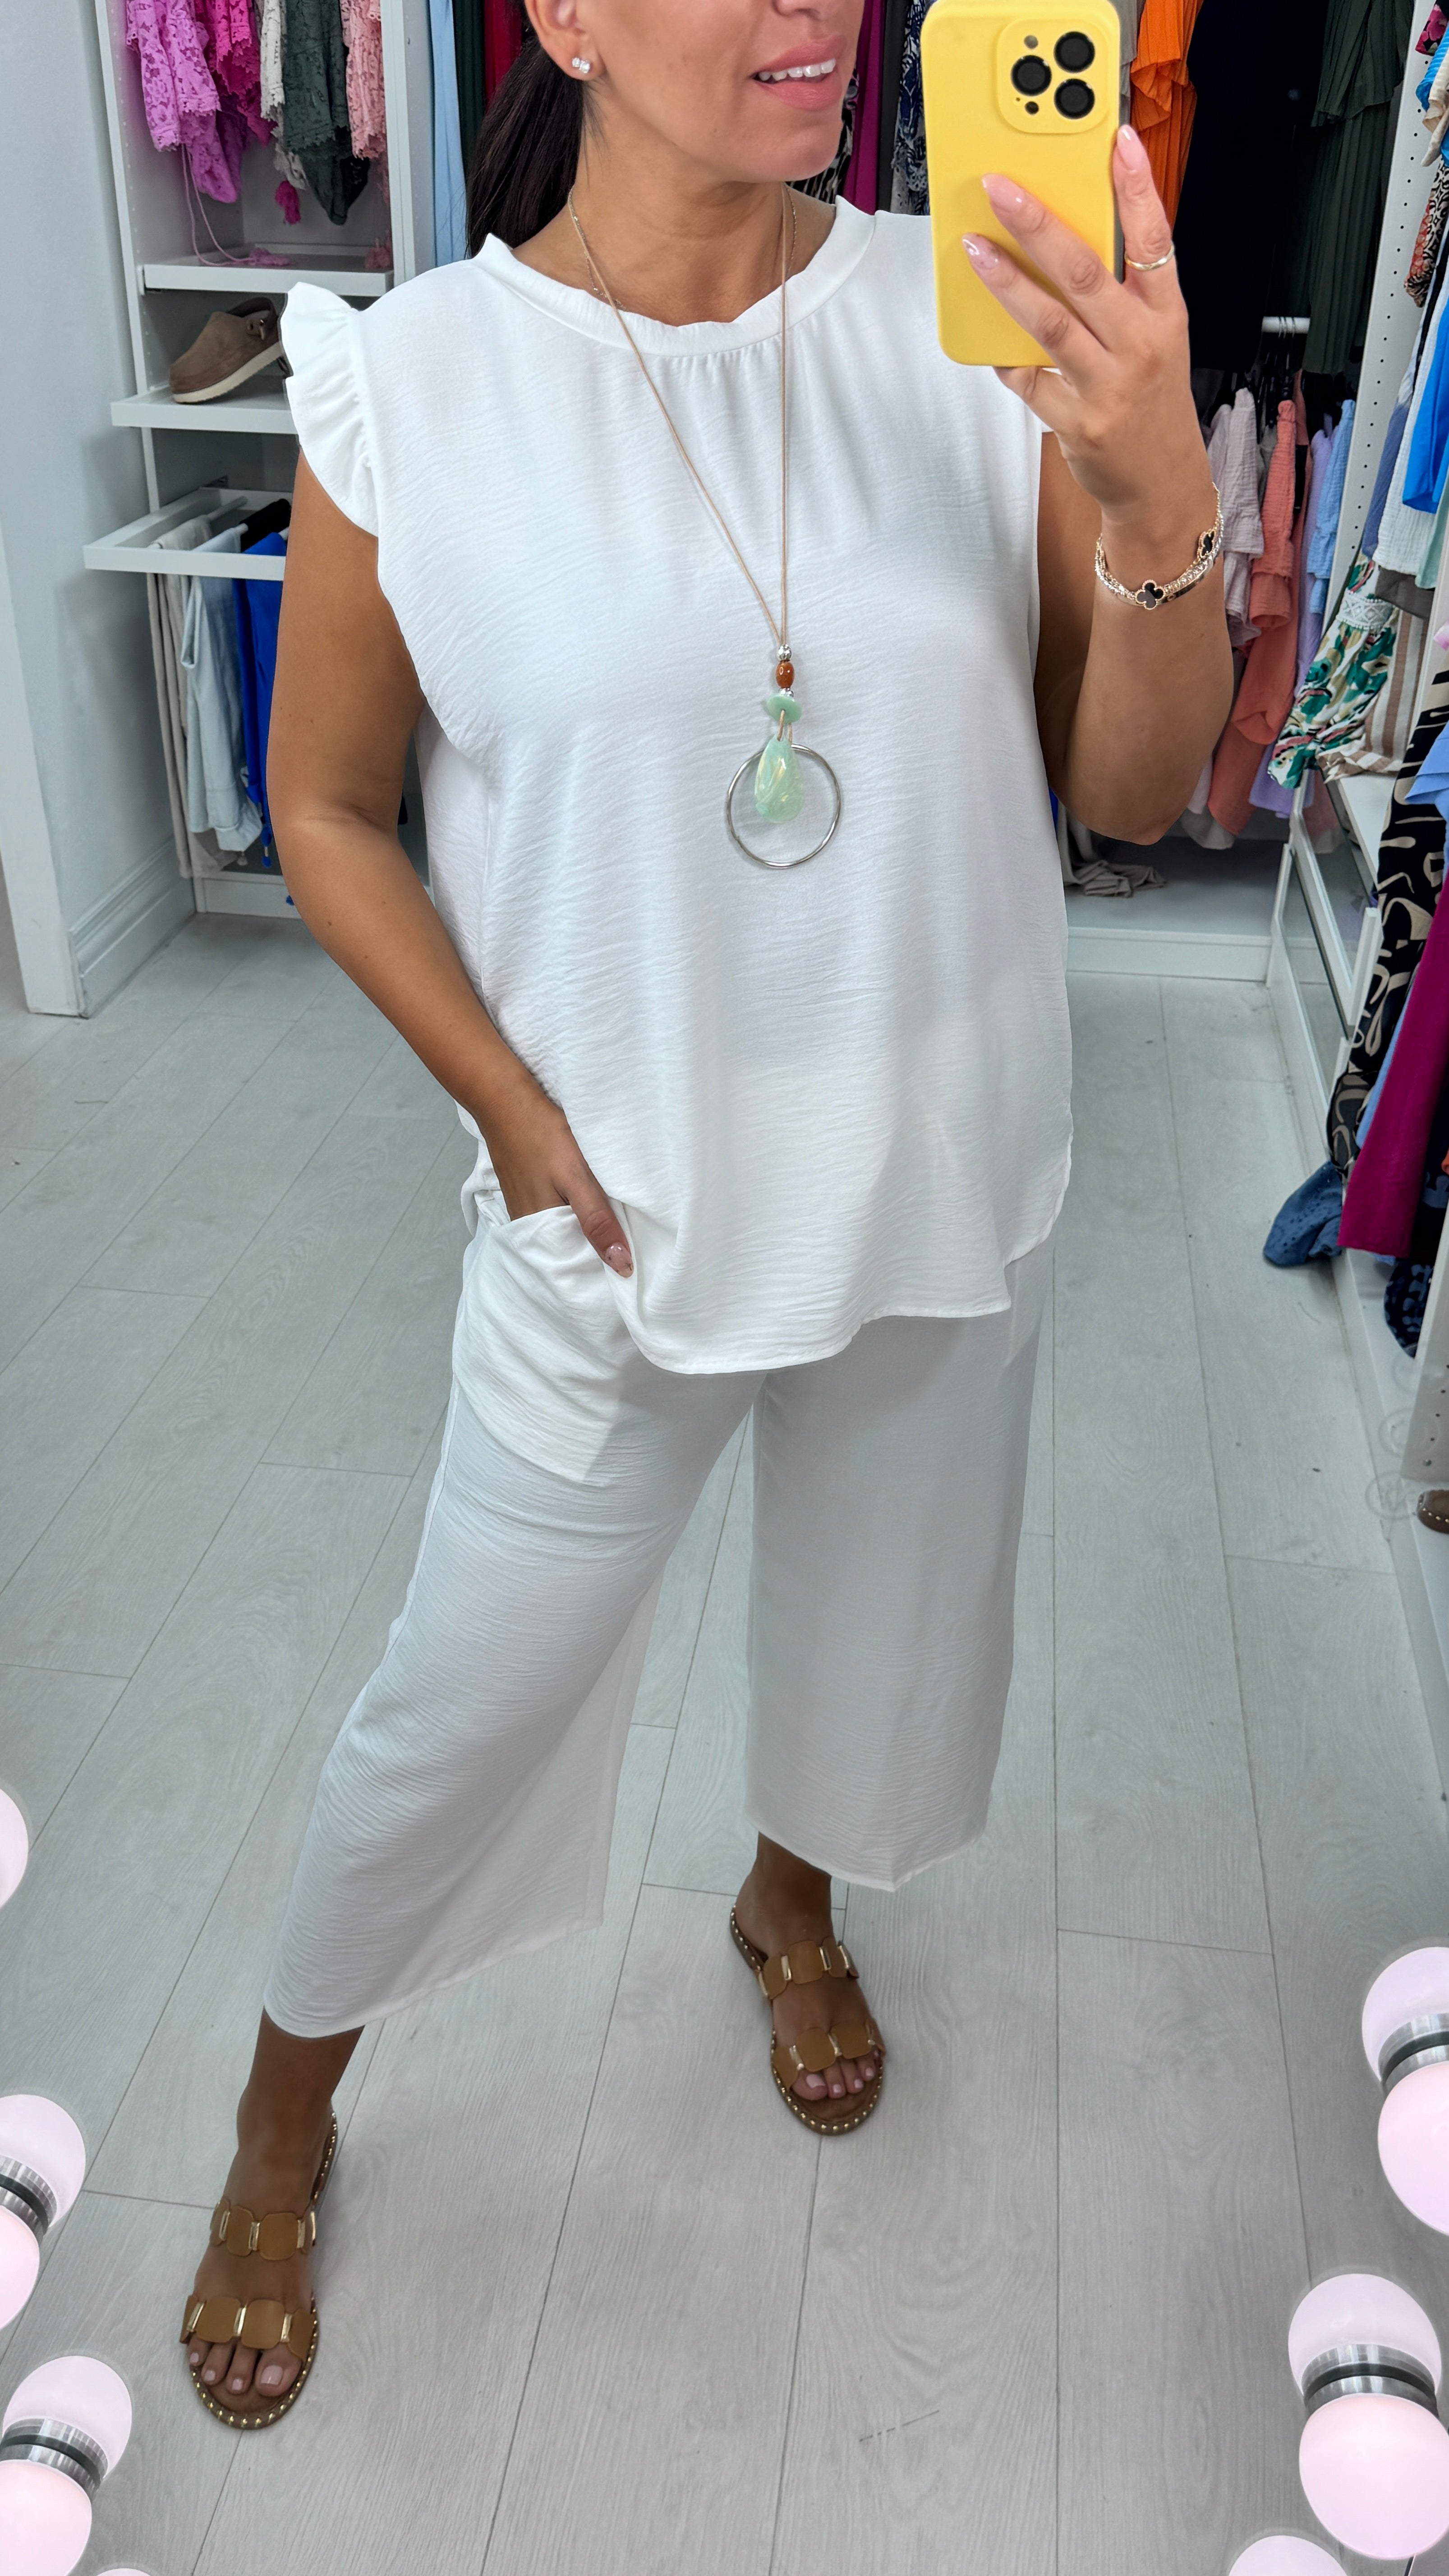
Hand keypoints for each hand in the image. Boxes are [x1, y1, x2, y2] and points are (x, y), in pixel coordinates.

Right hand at [482, 1072, 633, 1275]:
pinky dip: (572, 1216)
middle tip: (632, 1250)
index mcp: (541, 1233)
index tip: (632, 1271)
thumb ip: (597, 1221)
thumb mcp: (577, 1178)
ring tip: (616, 1231)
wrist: (507, 1102)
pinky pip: (553, 1217)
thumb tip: (622, 1267)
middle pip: (570, 1253)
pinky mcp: (525, 1196)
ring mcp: (524, 1212)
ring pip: (563, 1234)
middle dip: (596, 1254)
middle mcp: (528, 1230)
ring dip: (586, 1234)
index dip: (604, 1271)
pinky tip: (588, 1207)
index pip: (577, 1268)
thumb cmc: (543, 1137)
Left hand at [962, 124, 1215, 565]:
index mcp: (1165, 316)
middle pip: (1085, 272)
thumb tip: (1067, 242)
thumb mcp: (1158, 339)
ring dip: (1006, 282)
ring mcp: (1108, 387)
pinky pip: (1028, 378)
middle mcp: (1141, 346)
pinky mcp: (1077, 422)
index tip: (1116, 141)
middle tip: (1002, 189)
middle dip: (1039, 225)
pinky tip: (987, 334)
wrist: (1161, 485)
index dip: (1137, 187)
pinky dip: (1005, 355)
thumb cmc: (1153, 404)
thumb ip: (1125, 293)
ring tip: (974, 248)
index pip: (1154, 240)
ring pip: (1049, 322)